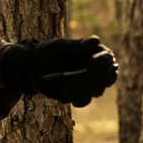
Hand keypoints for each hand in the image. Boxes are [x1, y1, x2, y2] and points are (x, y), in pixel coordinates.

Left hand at [1, 36, 118, 106]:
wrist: (32, 67)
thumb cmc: (49, 51)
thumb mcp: (63, 46)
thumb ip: (79, 45)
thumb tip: (97, 41)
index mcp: (95, 55)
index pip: (109, 61)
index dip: (104, 63)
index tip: (91, 62)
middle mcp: (94, 71)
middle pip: (108, 79)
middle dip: (97, 79)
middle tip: (85, 74)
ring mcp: (87, 85)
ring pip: (97, 92)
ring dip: (83, 87)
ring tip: (68, 80)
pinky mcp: (77, 95)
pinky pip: (83, 101)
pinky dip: (74, 95)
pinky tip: (63, 87)